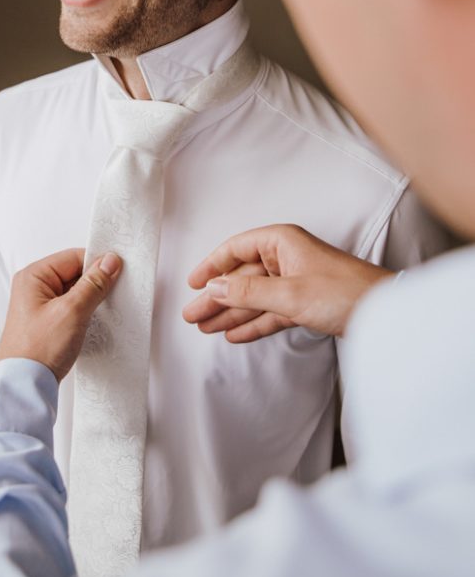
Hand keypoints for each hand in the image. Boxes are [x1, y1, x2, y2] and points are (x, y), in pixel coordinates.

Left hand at [0, 248, 121, 379]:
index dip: (96, 262)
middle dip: (95, 282)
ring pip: (74, 291)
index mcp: (33, 277)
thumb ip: (93, 284)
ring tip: (104, 308)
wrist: (25, 385)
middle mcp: (33, 287)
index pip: (72, 257)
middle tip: (114, 291)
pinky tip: (94, 319)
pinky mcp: (46, 322)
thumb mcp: (72, 312)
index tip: (118, 270)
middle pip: (74, 273)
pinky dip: (84, 311)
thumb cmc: (38, 350)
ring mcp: (38, 306)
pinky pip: (70, 307)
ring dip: (90, 298)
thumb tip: (109, 261)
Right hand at [184, 224, 391, 341]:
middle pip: (242, 277)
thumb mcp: (289, 293)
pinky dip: (252, 323)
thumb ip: (248, 293)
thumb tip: (214, 289)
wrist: (385, 312)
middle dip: (217, 298)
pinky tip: (233, 334)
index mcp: (281, 241)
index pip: (236, 249)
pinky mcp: (304, 303)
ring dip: (230, 313)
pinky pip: (270, 312)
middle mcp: (286, 258)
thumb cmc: (344, 292)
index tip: (192, 284)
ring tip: (205, 328)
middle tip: (192, 316)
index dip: (212, 266)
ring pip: (254, 297)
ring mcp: (295, 281)